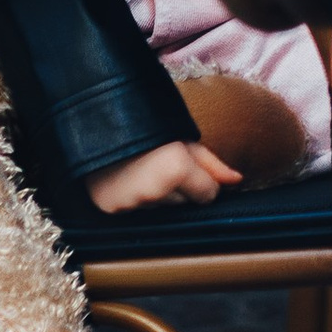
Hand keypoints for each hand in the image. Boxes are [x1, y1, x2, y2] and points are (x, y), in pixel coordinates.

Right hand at [84, 137, 241, 213]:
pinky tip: (126, 178)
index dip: (202, 181)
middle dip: (179, 187)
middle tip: (159, 162)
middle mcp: (155, 192)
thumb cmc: (145, 123)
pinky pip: (136, 212)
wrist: (93, 120)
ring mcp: (131, 204)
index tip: (188, 167)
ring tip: (140, 168)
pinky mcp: (111, 210)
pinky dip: (134, 199)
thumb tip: (238, 181)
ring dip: (157, 194)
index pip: (208, 195)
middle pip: (184, 203)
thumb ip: (212, 163)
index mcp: (177, 170)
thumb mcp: (182, 137)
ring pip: (160, 208)